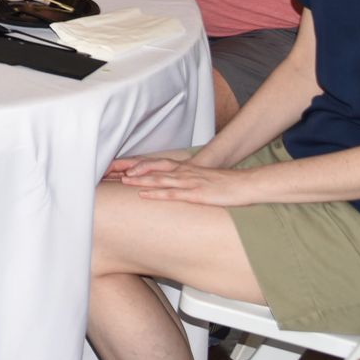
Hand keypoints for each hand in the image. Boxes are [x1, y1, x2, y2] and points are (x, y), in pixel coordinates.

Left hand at [116, 156, 255, 206]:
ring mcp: (190, 182)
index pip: (155, 164)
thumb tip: (172, 187)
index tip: (117, 167)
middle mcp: (184, 172)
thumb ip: (186, 182)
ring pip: (160, 179)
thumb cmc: (226, 185)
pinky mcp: (198, 194)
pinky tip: (144, 195)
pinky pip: (174, 193)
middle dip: (131, 169)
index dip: (135, 165)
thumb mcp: (202, 180)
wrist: (247, 185)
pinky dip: (157, 193)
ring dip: (140, 180)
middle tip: (111, 171)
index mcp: (184, 169)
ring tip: (122, 181)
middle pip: (152, 168)